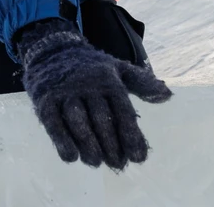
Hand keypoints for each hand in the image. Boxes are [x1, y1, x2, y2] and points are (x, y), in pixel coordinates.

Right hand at [16, 19, 171, 169]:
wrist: (52, 49)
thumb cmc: (90, 67)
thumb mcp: (117, 68)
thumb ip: (141, 82)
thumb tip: (167, 95)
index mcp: (108, 80)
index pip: (122, 110)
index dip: (131, 135)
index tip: (140, 158)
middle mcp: (87, 85)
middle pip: (101, 118)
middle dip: (111, 145)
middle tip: (118, 164)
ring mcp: (65, 93)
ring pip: (78, 121)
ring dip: (88, 145)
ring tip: (96, 162)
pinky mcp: (45, 100)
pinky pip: (53, 123)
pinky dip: (61, 141)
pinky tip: (72, 157)